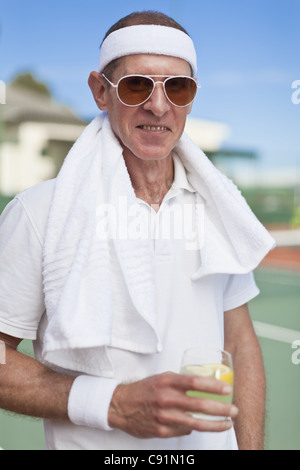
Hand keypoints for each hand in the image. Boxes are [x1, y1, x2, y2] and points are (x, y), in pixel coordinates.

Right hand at [108, 372, 237, 437]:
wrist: (120, 405)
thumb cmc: (144, 390)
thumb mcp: (161, 378)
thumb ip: (181, 382)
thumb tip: (203, 388)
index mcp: (167, 381)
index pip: (194, 382)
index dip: (213, 386)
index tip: (227, 389)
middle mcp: (166, 398)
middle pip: (199, 404)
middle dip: (221, 409)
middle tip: (233, 410)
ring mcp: (164, 416)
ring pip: (196, 423)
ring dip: (215, 424)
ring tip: (227, 423)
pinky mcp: (161, 431)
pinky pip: (184, 431)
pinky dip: (193, 428)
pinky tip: (198, 425)